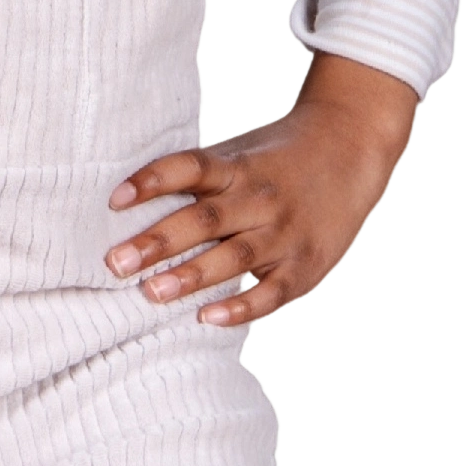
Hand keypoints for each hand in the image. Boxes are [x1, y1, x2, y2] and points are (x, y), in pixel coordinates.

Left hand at [104, 49, 424, 327]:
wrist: (350, 147)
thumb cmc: (275, 156)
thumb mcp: (237, 151)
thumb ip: (194, 176)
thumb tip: (125, 202)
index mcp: (236, 166)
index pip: (188, 168)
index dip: (151, 181)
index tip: (114, 200)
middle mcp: (258, 198)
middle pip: (205, 219)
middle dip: (158, 242)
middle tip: (116, 263)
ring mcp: (284, 232)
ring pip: (234, 257)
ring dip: (191, 276)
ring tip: (151, 293)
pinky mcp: (305, 264)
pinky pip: (271, 291)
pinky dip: (241, 306)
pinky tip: (207, 318)